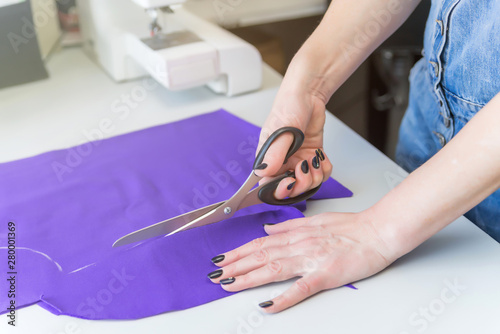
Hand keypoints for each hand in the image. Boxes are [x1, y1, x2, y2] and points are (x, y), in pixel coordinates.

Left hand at [208, 212, 394, 312]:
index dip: (239, 252)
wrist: (378, 231)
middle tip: (214, 275)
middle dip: (235, 266)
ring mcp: (311, 260)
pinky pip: (301, 288)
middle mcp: (300, 245)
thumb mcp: (316, 220)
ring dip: (248, 278)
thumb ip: (290, 225)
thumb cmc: (351, 226)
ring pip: (273, 269)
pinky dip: (283, 297)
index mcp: (297, 234)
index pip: (261, 243)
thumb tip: (268, 229)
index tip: (222, 259)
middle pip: (261, 256)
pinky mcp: (326, 275)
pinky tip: (268, 305)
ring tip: (228, 285)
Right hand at [255, 82, 331, 198]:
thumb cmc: (288, 107)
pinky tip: (320, 157)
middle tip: (305, 167)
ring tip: (314, 159)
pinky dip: (324, 169)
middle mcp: (282, 163)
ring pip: (308, 184)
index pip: (268, 186)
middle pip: (291, 189)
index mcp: (268, 160)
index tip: (290, 181)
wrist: (307, 96)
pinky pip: (320, 174)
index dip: (280, 190)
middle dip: (301, 183)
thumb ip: (274, 154)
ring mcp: (298, 162)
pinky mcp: (311, 157)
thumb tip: (263, 172)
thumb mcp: (281, 132)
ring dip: (315, 175)